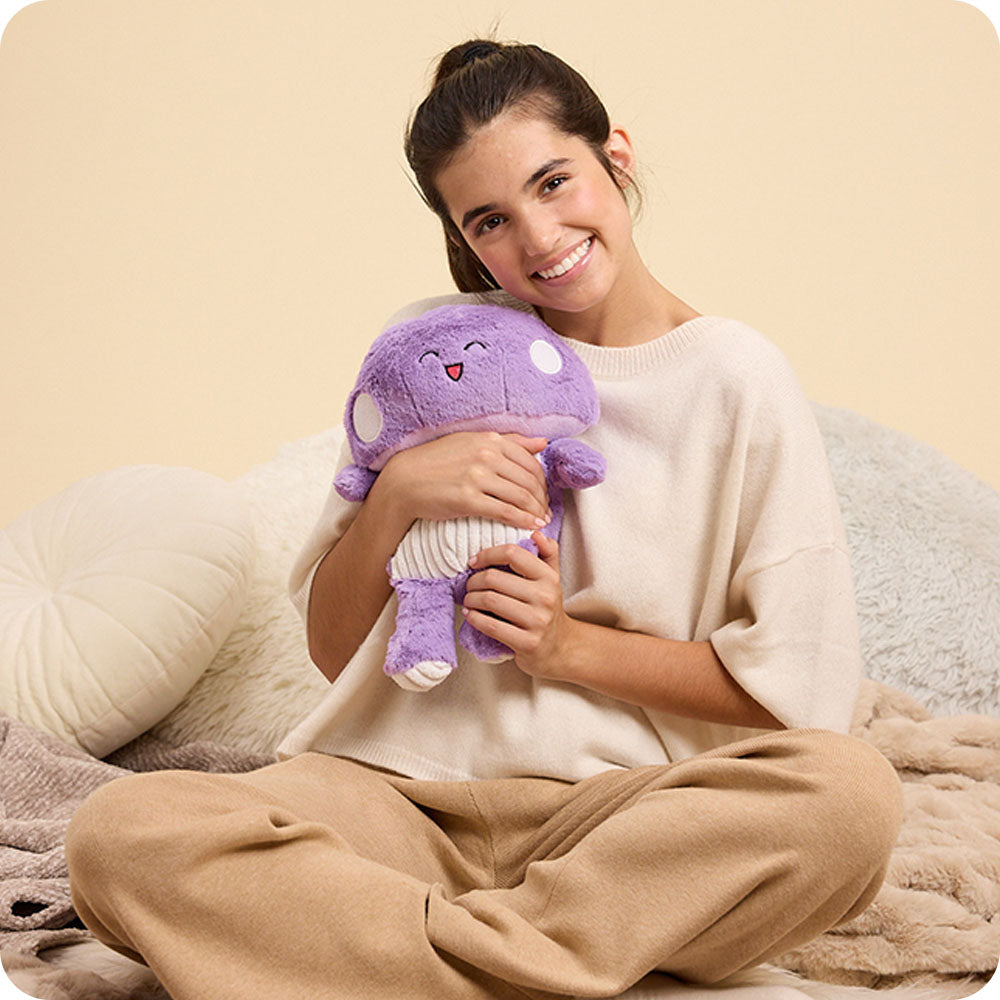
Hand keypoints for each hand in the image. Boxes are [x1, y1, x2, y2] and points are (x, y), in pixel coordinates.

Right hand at [377, 432, 550, 531]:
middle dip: (542, 499)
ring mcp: (477, 477)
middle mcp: (486, 455)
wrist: (404, 481)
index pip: (530, 462)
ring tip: (540, 521)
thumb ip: (509, 441)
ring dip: (536, 512)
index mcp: (490, 440)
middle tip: (545, 511)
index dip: (542, 482)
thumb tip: (542, 442)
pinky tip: (530, 527)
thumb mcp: (471, 441)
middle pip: (529, 481)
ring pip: (521, 496)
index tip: (543, 494)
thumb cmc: (435, 462)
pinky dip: (522, 521)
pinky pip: (505, 511)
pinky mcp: (468, 499)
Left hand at [462, 531, 575, 677]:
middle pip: (494, 578)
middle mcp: (545, 597)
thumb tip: (537, 531)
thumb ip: (547, 553)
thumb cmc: (547, 608)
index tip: (474, 562)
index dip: (488, 554)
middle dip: (473, 581)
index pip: (512, 553)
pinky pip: (491, 625)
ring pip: (490, 600)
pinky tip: (471, 615)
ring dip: (470, 599)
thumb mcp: (552, 579)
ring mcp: (537, 621)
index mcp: (549, 577)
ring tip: (468, 599)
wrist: (560, 648)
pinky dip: (474, 618)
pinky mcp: (527, 642)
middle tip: (468, 584)